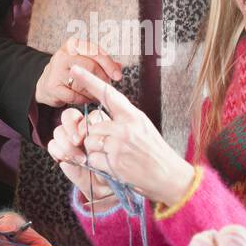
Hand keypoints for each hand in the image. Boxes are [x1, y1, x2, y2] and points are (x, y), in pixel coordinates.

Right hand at [34, 34, 122, 108]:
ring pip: (83, 83)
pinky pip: (74, 96)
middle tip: (107, 88)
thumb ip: (103, 63)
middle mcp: (63, 55)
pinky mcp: (52, 86)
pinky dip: (83, 100)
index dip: (109, 64)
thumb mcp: (86, 62)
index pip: (95, 51)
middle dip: (103, 79)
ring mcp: (56, 70)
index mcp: (73, 44)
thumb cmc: (70, 71)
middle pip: (91, 66)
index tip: (118, 76)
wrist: (47, 83)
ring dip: (93, 92)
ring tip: (96, 95)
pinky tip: (85, 99)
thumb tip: (119, 67)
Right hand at [48, 108, 117, 209]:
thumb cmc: (111, 168)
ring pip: (58, 130)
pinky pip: (52, 145)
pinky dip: (59, 152)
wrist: (103, 186)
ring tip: (78, 159)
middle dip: (71, 127)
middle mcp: (80, 130)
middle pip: (68, 115)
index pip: (88, 114)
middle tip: (77, 142)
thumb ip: (105, 141)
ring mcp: (68, 139)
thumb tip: (93, 136)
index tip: (89, 136)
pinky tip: (69, 160)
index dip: (86, 123)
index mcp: (96, 125)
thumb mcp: (113, 154)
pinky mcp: (59, 151)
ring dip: (66, 144)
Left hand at [66, 63, 195, 208]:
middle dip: (95, 137)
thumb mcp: (143, 127)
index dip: (89, 80)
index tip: (75, 69)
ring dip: (97, 152)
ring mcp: (119, 145)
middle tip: (112, 147)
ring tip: (116, 157)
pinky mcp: (114, 163)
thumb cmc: (156, 152)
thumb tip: (101, 118)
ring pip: (90, 143)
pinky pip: (93, 159)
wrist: (170, 176)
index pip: (108, 94)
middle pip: (92, 126)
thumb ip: (124, 120)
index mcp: (133, 115)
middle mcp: (125, 128)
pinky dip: (99, 164)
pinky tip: (115, 167)